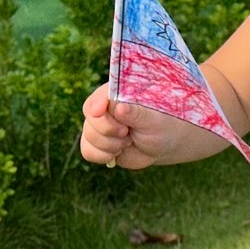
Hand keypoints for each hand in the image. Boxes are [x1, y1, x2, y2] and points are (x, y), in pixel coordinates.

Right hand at [78, 82, 196, 169]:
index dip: (97, 104)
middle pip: (91, 118)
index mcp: (117, 92)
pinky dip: (102, 156)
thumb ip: (136, 113)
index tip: (99, 112)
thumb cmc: (160, 126)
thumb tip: (120, 107)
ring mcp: (98, 125)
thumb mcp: (152, 119)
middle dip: (109, 130)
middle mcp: (104, 107)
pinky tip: (117, 153)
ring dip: (110, 145)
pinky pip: (88, 151)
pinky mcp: (96, 142)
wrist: (161, 145)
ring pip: (89, 136)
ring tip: (128, 141)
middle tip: (127, 132)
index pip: (100, 95)